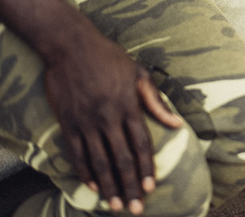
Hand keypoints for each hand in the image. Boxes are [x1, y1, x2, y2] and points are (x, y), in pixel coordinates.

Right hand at [44, 22, 181, 213]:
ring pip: (99, 160)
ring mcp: (87, 120)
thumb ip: (156, 101)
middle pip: (122, 158)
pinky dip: (85, 171)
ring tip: (115, 204)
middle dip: (130, 185)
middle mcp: (108, 117)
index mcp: (129, 105)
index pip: (141, 143)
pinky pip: (77, 152)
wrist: (72, 45)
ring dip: (109, 185)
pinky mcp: (68, 121)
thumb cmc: (110, 57)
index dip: (147, 167)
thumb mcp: (139, 73)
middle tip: (135, 207)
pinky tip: (93, 185)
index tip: (151, 187)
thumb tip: (176, 124)